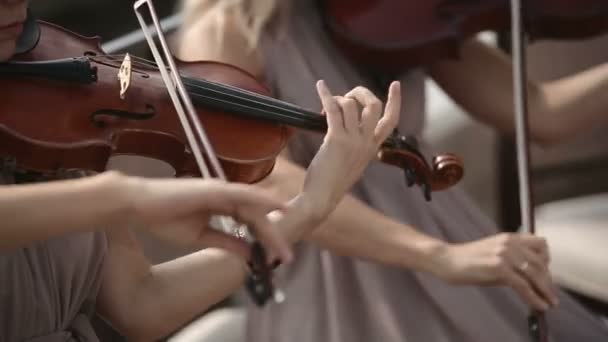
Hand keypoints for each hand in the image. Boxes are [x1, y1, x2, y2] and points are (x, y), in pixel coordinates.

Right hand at [125, 177, 292, 263]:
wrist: (139, 206)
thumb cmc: (164, 218)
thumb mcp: (201, 237)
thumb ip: (226, 241)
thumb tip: (249, 253)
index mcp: (221, 206)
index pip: (250, 222)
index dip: (265, 237)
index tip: (277, 256)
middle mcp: (224, 195)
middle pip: (256, 216)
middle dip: (272, 237)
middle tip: (287, 257)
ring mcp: (219, 189)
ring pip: (253, 206)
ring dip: (271, 222)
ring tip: (286, 240)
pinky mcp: (213, 188)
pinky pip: (241, 193)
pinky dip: (260, 199)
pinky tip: (275, 206)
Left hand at [301, 80, 400, 217]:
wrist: (321, 199)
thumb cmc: (332, 183)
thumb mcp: (353, 164)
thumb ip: (357, 147)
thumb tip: (346, 126)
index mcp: (373, 148)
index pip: (392, 121)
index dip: (395, 100)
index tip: (395, 84)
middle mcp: (367, 143)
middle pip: (374, 105)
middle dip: (361, 93)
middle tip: (347, 96)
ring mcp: (353, 141)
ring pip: (352, 105)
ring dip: (339, 99)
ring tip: (328, 105)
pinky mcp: (336, 139)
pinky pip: (333, 109)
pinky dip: (326, 94)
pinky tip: (320, 86)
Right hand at [434, 233, 558, 310]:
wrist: (447, 260)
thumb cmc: (468, 260)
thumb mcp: (494, 255)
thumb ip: (512, 262)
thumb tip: (530, 280)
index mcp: (509, 237)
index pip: (541, 244)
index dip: (546, 260)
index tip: (545, 275)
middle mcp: (510, 243)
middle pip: (541, 262)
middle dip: (547, 281)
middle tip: (549, 295)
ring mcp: (504, 254)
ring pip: (535, 275)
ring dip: (545, 291)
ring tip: (549, 303)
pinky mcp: (499, 267)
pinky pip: (523, 285)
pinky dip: (534, 298)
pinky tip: (539, 306)